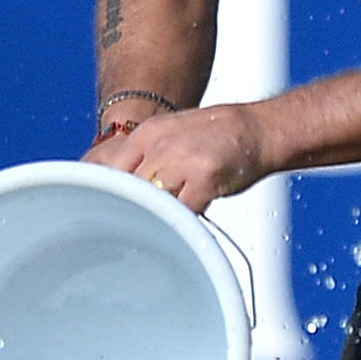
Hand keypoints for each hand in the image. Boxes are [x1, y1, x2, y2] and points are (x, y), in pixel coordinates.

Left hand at [84, 104, 269, 212]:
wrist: (257, 129)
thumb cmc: (216, 137)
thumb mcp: (171, 135)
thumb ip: (146, 158)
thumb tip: (122, 190)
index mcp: (148, 134)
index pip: (111, 169)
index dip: (107, 195)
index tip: (103, 214)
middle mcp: (161, 145)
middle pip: (129, 188)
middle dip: (130, 210)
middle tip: (129, 230)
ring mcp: (182, 160)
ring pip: (153, 201)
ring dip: (156, 218)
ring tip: (159, 231)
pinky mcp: (204, 177)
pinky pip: (183, 212)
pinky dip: (182, 224)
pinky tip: (185, 228)